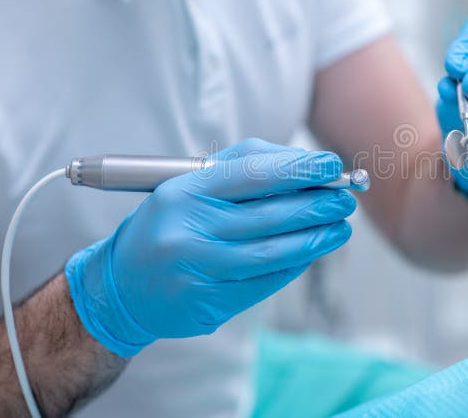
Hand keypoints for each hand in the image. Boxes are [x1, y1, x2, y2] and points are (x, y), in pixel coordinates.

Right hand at [65, 139, 355, 356]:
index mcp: (182, 193)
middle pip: (269, 215)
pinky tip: (312, 251)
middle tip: (347, 197)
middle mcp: (188, 231)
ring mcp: (198, 271)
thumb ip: (239, 169)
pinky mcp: (209, 304)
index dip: (297, 169)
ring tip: (341, 226)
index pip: (252, 174)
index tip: (330, 164)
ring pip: (273, 252)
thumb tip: (301, 166)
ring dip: (315, 238)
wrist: (120, 288)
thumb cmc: (165, 226)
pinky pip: (265, 282)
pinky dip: (295, 264)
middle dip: (317, 204)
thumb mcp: (186, 187)